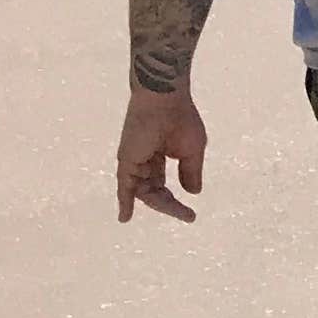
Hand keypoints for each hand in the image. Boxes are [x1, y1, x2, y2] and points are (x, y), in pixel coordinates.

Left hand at [117, 88, 208, 223]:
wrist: (165, 99)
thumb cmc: (180, 119)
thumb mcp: (193, 150)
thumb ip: (191, 172)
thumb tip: (193, 192)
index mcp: (159, 155)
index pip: (164, 184)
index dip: (175, 200)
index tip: (191, 215)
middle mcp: (143, 161)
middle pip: (154, 190)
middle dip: (169, 204)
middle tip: (188, 215)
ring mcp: (133, 161)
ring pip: (143, 191)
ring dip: (159, 203)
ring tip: (179, 211)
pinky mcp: (127, 160)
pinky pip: (125, 185)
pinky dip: (124, 201)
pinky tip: (124, 217)